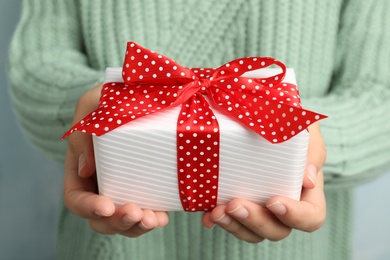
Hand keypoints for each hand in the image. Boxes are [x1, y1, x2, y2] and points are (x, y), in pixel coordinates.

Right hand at [63, 84, 168, 236]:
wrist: (140, 93)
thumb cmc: (111, 96)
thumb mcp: (92, 104)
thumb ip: (83, 131)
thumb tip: (85, 169)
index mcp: (81, 169)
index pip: (76, 199)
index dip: (88, 208)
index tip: (106, 206)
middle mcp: (101, 184)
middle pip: (101, 219)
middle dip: (118, 222)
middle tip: (137, 214)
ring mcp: (125, 188)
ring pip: (124, 220)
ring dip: (138, 226)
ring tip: (155, 220)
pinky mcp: (147, 187)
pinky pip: (147, 211)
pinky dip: (154, 218)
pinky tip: (165, 216)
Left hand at [201, 123, 325, 242]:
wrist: (259, 109)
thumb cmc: (287, 119)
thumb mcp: (304, 127)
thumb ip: (311, 149)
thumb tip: (307, 180)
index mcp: (305, 190)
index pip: (311, 217)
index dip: (296, 217)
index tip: (273, 200)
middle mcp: (283, 203)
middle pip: (277, 230)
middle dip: (255, 221)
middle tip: (234, 204)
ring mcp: (258, 206)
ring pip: (252, 232)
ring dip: (234, 226)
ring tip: (216, 212)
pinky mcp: (236, 201)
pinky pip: (229, 221)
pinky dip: (217, 221)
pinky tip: (206, 215)